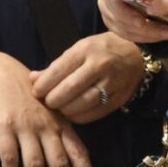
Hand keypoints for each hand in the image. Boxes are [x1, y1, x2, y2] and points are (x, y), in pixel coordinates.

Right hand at [0, 52, 91, 166]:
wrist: (4, 74)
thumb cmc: (31, 97)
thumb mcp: (52, 112)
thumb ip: (64, 134)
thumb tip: (78, 160)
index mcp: (61, 125)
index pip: (78, 151)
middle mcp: (47, 128)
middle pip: (59, 162)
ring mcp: (26, 128)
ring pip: (35, 163)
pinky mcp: (5, 128)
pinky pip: (9, 156)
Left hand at [29, 32, 146, 123]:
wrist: (135, 53)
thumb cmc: (101, 50)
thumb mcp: (78, 49)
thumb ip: (56, 66)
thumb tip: (32, 79)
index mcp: (86, 49)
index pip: (58, 70)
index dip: (43, 85)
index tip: (36, 92)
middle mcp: (100, 64)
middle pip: (69, 89)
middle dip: (53, 100)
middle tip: (47, 102)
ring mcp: (112, 82)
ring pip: (82, 103)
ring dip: (65, 110)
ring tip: (59, 109)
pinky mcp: (119, 97)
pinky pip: (95, 113)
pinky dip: (80, 117)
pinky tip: (73, 114)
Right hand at [97, 0, 167, 43]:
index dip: (126, 13)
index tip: (142, 22)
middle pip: (118, 17)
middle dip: (143, 28)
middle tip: (166, 32)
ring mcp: (107, 8)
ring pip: (123, 29)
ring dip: (145, 36)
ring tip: (167, 34)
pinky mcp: (114, 20)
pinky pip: (125, 34)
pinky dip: (142, 38)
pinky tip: (158, 35)